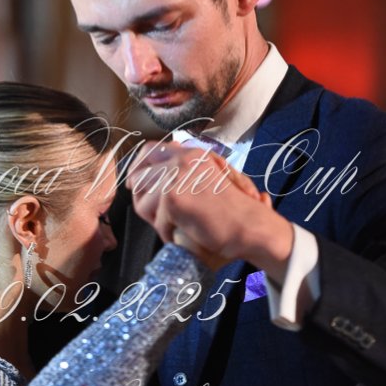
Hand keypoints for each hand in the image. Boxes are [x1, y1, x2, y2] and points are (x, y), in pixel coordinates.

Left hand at [126, 141, 291, 281]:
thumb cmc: (235, 210)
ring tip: (173, 225)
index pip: (149, 150)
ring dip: (154, 219)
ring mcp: (175, 178)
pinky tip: (182, 234)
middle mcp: (181, 160)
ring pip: (141, 201)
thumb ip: (187, 170)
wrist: (250, 226)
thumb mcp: (213, 176)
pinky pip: (155, 221)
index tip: (136, 185)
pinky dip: (167, 233)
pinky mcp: (172, 199)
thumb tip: (159, 166)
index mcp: (192, 154)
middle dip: (139, 197)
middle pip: (137, 175)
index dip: (138, 168)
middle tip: (152, 213)